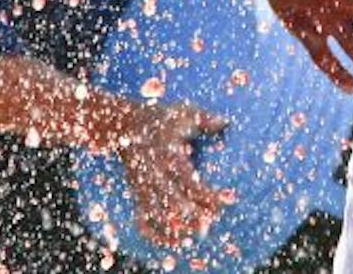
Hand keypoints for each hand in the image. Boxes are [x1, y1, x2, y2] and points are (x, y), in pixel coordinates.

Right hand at [115, 101, 229, 248]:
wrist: (124, 124)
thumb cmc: (161, 118)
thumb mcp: (183, 112)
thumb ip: (205, 119)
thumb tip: (226, 123)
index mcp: (168, 156)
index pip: (190, 182)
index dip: (208, 195)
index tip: (227, 200)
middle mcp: (154, 175)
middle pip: (174, 203)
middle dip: (194, 216)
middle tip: (213, 222)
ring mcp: (144, 186)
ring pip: (159, 215)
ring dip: (178, 227)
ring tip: (198, 233)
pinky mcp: (137, 193)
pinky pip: (144, 219)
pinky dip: (156, 234)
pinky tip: (174, 240)